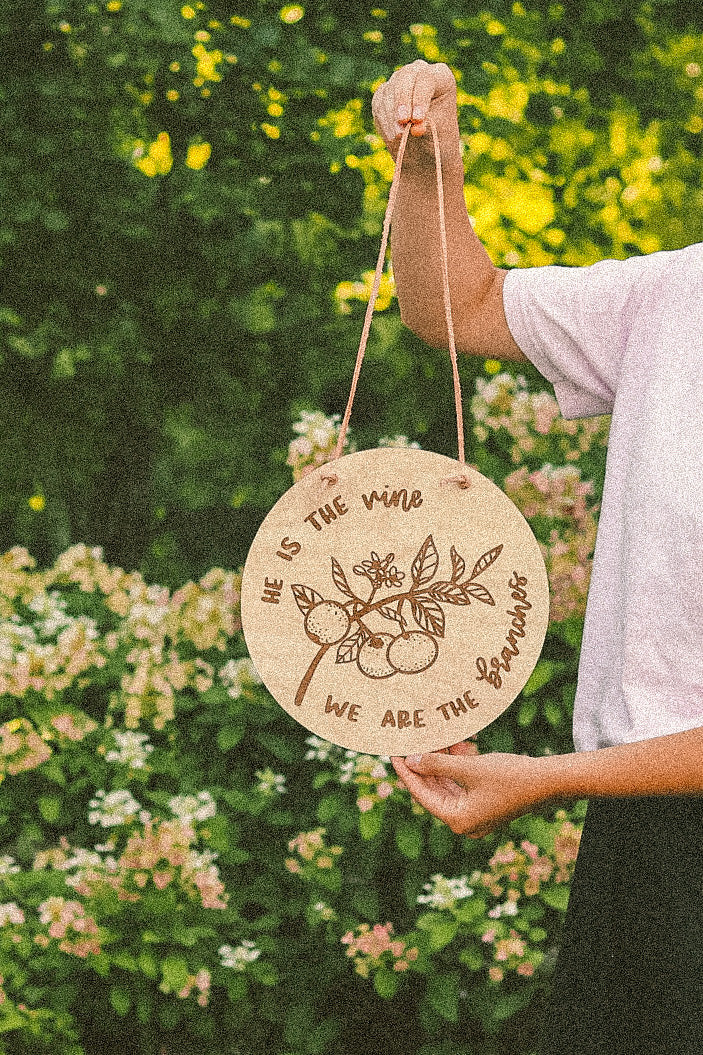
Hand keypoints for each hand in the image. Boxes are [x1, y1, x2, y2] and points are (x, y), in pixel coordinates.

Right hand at [371, 59, 462, 171]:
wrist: (425, 149)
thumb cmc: (437, 138)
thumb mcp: (437, 131)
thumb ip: (426, 124)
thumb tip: (416, 128)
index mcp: (440, 77)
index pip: (426, 79)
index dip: (420, 98)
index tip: (417, 119)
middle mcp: (419, 72)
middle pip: (405, 77)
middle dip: (402, 100)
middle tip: (403, 121)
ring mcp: (400, 80)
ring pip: (389, 90)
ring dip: (392, 115)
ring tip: (399, 137)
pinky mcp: (384, 93)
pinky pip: (379, 102)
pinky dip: (384, 120)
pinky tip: (392, 137)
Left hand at [391, 745, 544, 837]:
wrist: (549, 781)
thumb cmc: (510, 776)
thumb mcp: (469, 767)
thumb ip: (437, 764)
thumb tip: (411, 761)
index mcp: (458, 820)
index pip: (423, 795)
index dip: (407, 773)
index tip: (394, 755)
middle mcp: (465, 822)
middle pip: (435, 790)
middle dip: (425, 764)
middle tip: (410, 744)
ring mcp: (476, 813)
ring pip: (450, 784)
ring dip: (443, 761)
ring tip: (434, 737)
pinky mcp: (486, 802)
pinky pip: (464, 782)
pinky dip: (458, 765)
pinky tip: (456, 743)